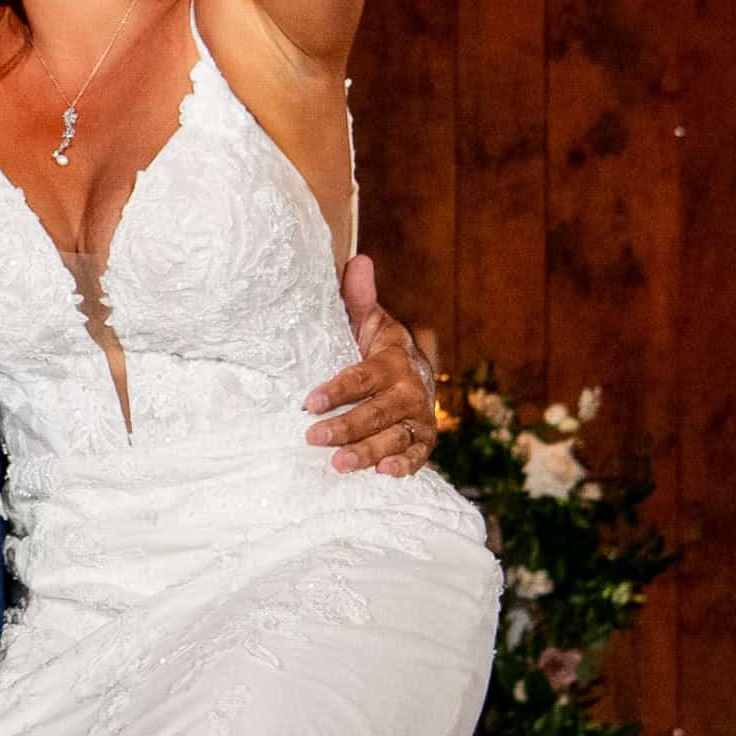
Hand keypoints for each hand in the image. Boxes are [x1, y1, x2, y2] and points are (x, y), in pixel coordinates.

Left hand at [300, 253, 444, 474]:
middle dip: (346, 426)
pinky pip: (419, 456)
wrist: (411, 374)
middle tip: (313, 437)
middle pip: (378, 411)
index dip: (337, 390)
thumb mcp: (367, 322)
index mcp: (394, 358)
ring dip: (369, 452)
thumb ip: (357, 298)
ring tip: (338, 464)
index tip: (309, 402)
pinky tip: (384, 474)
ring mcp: (420, 416)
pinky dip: (405, 466)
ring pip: (395, 437)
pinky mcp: (425, 439)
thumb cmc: (376, 349)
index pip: (363, 376)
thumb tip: (357, 260)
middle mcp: (411, 388)